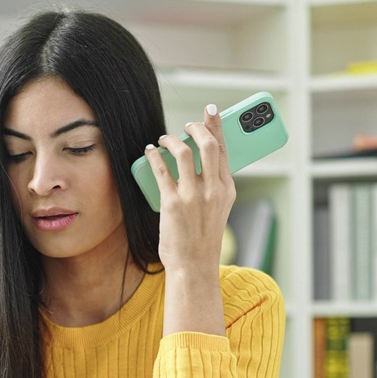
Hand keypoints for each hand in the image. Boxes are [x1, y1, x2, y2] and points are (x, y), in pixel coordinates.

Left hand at [142, 104, 236, 277]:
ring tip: (164, 139)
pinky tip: (150, 151)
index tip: (211, 111)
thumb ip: (212, 186)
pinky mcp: (172, 203)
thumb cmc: (202, 239)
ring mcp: (192, 195)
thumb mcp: (217, 210)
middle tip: (186, 125)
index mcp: (227, 190)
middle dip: (196, 127)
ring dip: (171, 140)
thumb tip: (197, 162)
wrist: (194, 267)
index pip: (224, 150)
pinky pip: (161, 169)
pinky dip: (154, 155)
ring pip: (183, 152)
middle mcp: (212, 190)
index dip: (217, 126)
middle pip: (207, 145)